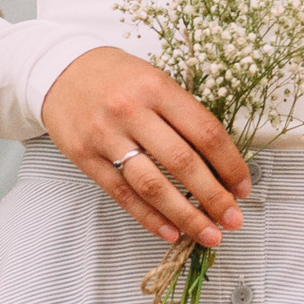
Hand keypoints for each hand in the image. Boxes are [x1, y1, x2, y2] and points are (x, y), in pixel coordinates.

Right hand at [42, 46, 249, 247]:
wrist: (60, 70)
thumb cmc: (118, 76)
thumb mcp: (155, 80)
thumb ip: (183, 114)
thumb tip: (219, 162)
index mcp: (158, 87)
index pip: (205, 132)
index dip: (230, 164)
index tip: (243, 187)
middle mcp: (133, 111)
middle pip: (182, 163)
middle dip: (213, 197)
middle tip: (234, 220)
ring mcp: (106, 136)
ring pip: (152, 185)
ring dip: (185, 215)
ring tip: (208, 234)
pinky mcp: (85, 158)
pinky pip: (122, 194)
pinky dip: (149, 217)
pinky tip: (171, 232)